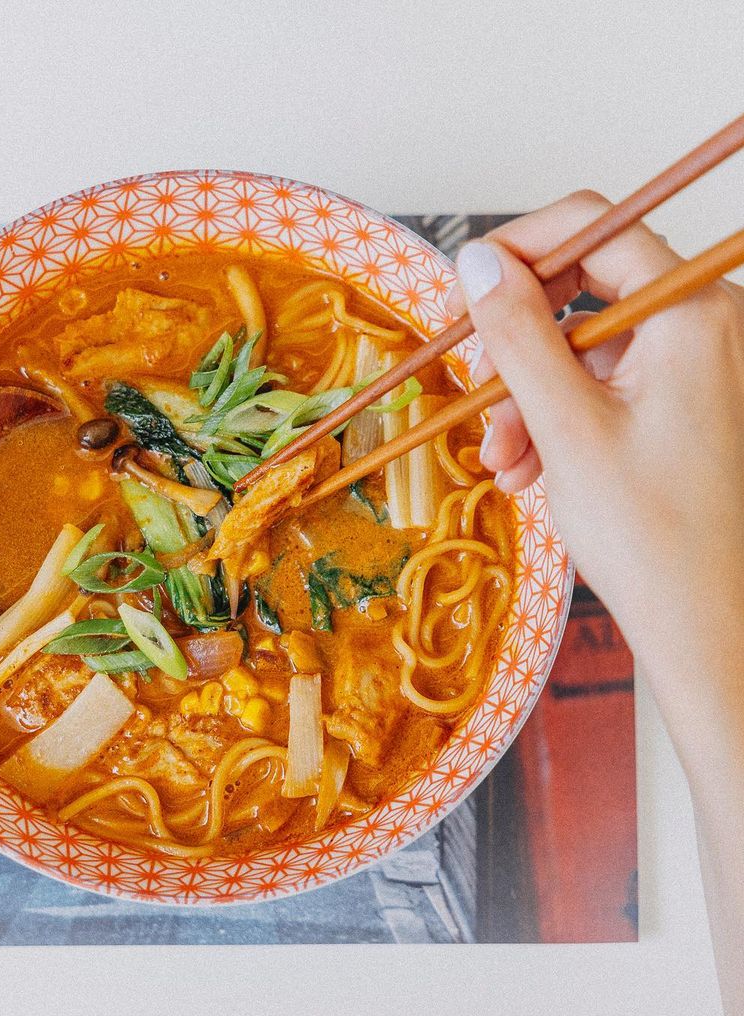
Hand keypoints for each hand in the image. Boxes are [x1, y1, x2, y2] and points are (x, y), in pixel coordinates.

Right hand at [450, 192, 743, 759]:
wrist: (711, 626)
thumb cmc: (655, 536)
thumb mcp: (566, 426)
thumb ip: (518, 334)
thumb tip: (477, 261)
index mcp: (693, 313)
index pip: (595, 227)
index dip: (520, 249)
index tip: (465, 291)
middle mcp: (706, 327)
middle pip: (586, 292)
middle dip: (518, 345)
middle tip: (476, 388)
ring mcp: (698, 369)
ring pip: (587, 351)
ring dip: (529, 398)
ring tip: (502, 461)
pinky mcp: (685, 407)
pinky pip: (607, 389)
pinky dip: (560, 420)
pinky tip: (531, 470)